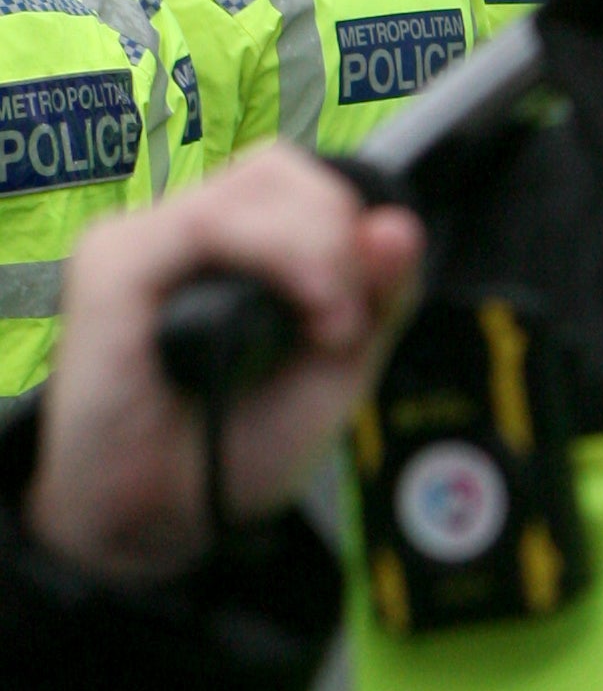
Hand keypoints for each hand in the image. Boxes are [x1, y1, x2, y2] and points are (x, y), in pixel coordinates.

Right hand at [28, 150, 424, 584]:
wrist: (163, 520)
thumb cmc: (235, 448)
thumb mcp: (337, 372)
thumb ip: (377, 298)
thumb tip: (400, 223)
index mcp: (235, 250)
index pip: (304, 184)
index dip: (353, 226)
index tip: (368, 305)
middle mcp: (187, 235)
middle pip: (283, 170)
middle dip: (341, 237)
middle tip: (344, 322)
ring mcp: (146, 242)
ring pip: (258, 186)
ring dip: (320, 252)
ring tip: (325, 328)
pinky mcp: (113, 267)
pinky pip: (209, 224)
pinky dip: (275, 257)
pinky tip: (302, 313)